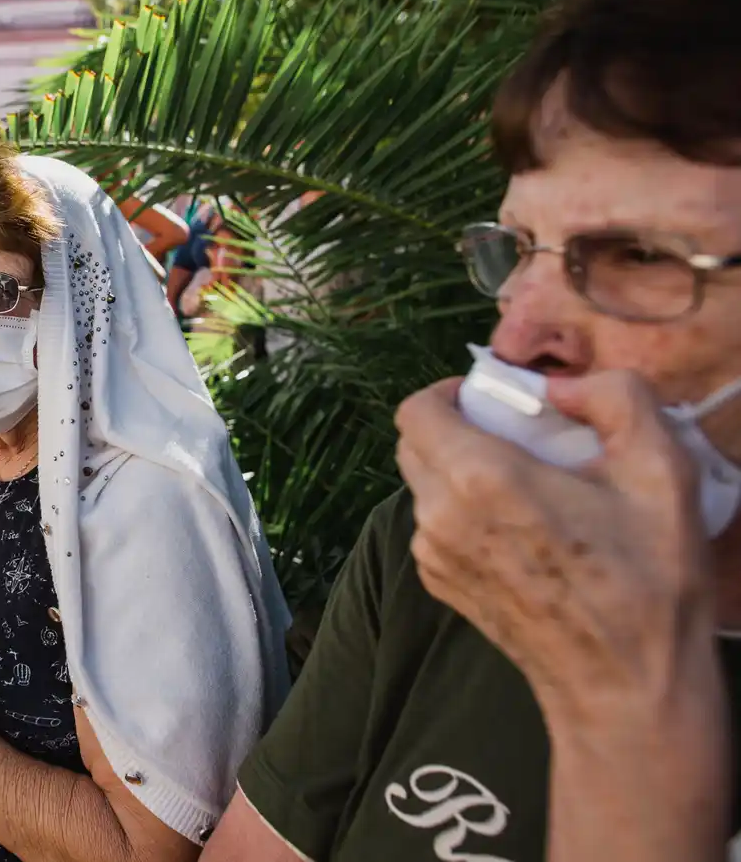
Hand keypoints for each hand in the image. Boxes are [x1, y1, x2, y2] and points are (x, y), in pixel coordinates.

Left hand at [395, 372, 712, 719]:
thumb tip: (561, 384)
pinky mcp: (440, 585)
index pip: (415, 410)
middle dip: (452, 426)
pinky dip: (460, 512)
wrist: (624, 687)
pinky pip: (434, 526)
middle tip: (511, 434)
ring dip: (457, 470)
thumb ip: (615, 398)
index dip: (447, 392)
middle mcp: (440, 516)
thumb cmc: (647, 582)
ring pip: (421, 486)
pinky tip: (518, 528)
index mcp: (479, 479)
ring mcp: (433, 556)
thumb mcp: (660, 472)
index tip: (489, 397)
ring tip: (524, 483)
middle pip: (412, 444)